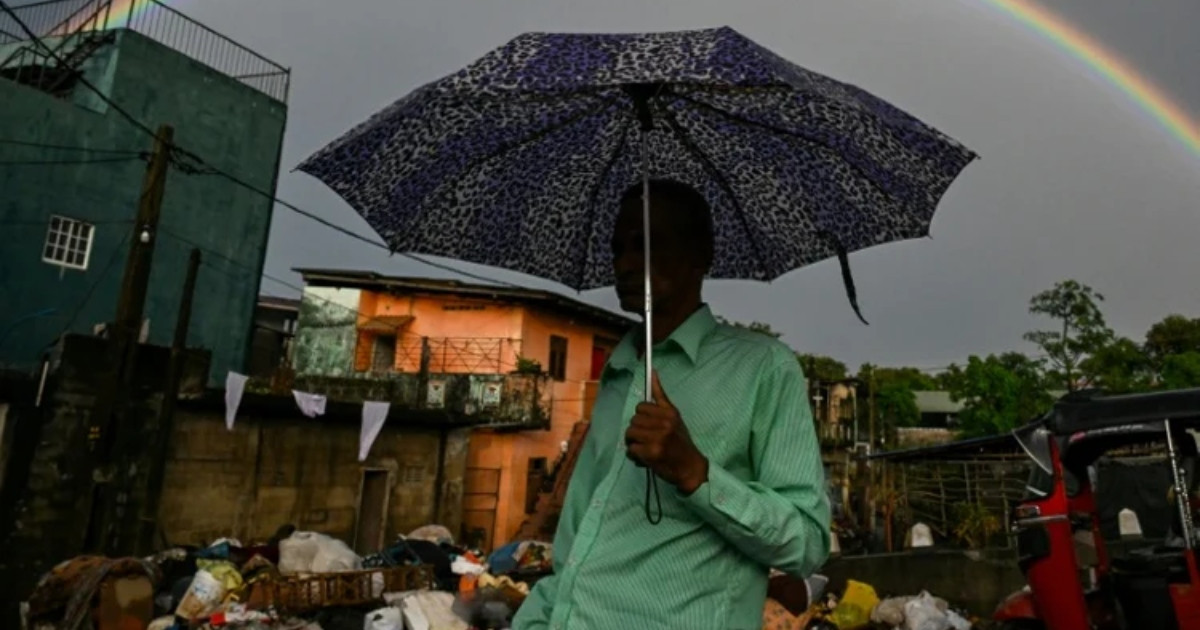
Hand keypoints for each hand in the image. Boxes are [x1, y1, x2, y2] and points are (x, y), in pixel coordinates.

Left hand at [625, 371, 708, 494]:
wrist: (690, 467)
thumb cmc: (681, 441)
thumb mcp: (674, 416)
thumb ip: (661, 396)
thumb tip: (652, 372)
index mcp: (669, 412)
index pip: (641, 407)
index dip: (642, 417)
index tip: (649, 425)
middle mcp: (665, 423)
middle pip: (633, 420)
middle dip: (636, 430)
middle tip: (646, 438)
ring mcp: (658, 438)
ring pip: (630, 433)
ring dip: (633, 442)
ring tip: (643, 447)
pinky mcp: (652, 452)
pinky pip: (631, 449)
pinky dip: (635, 455)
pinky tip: (644, 457)